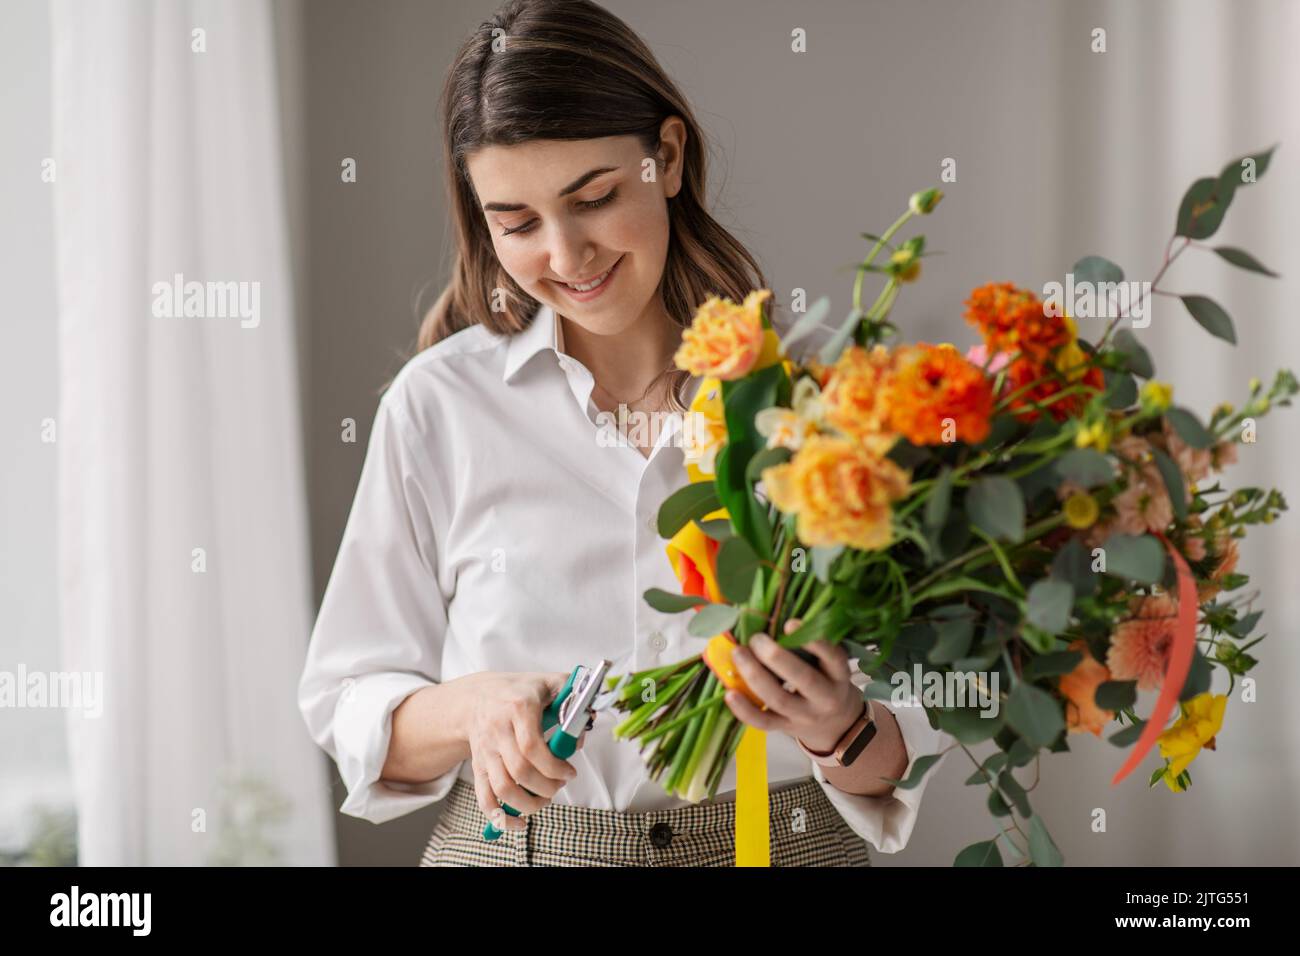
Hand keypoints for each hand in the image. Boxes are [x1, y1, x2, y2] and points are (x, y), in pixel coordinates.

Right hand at [463, 671, 579, 830]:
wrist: (477, 697)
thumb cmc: (519, 691)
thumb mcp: (549, 682)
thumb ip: (573, 699)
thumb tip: (581, 733)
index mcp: (518, 709)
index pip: (531, 746)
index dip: (553, 766)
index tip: (570, 772)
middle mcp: (498, 731)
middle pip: (519, 771)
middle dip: (546, 787)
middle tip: (560, 785)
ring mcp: (486, 751)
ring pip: (502, 788)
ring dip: (527, 803)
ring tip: (544, 799)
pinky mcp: (478, 766)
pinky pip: (484, 798)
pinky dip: (499, 817)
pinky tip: (518, 823)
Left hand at [723, 619, 864, 753]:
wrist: (835, 723)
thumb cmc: (826, 680)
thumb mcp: (828, 663)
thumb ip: (808, 646)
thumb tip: (770, 621)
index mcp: (839, 675)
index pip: (832, 658)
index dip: (814, 642)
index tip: (789, 623)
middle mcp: (826, 697)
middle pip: (803, 679)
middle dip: (776, 657)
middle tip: (756, 638)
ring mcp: (805, 716)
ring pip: (779, 699)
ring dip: (755, 676)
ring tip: (738, 654)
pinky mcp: (786, 727)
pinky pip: (764, 722)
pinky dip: (745, 710)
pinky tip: (729, 693)